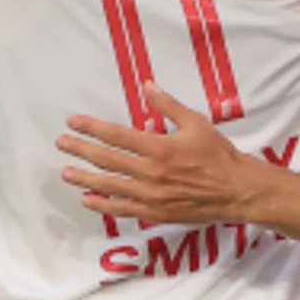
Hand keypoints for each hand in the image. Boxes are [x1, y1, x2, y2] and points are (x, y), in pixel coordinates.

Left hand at [61, 88, 271, 225]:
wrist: (237, 190)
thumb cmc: (219, 155)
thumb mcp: (197, 123)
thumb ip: (168, 106)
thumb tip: (147, 86)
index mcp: (160, 147)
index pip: (117, 135)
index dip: (92, 127)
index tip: (73, 121)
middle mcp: (151, 172)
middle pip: (108, 160)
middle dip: (81, 150)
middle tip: (62, 143)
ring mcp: (152, 195)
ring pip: (110, 185)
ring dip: (85, 178)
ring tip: (66, 173)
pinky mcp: (156, 212)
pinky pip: (124, 209)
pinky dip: (104, 204)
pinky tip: (88, 200)